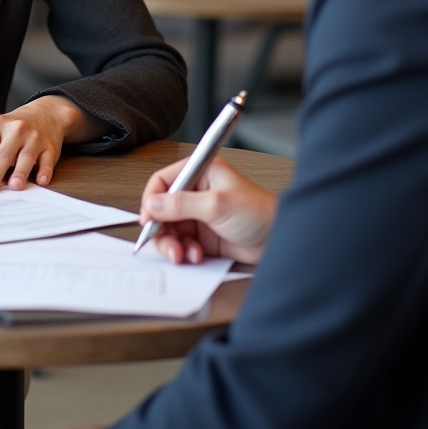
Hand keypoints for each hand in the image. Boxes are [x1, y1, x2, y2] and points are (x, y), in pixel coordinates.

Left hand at [0, 95, 103, 192]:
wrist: (45, 114)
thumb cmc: (8, 131)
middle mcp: (14, 129)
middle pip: (2, 154)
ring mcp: (34, 137)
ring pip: (26, 156)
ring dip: (20, 172)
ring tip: (14, 186)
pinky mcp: (50, 147)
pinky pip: (47, 159)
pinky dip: (44, 170)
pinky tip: (41, 180)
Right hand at [140, 156, 277, 264]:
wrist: (280, 240)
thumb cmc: (259, 213)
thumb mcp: (217, 205)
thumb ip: (182, 204)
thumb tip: (153, 204)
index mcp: (201, 173)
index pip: (164, 181)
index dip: (152, 199)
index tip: (147, 218)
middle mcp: (197, 192)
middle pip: (163, 209)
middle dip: (161, 229)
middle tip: (166, 244)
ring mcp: (199, 215)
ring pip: (170, 230)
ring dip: (172, 244)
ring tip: (182, 255)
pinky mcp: (203, 236)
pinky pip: (182, 244)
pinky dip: (185, 252)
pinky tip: (196, 256)